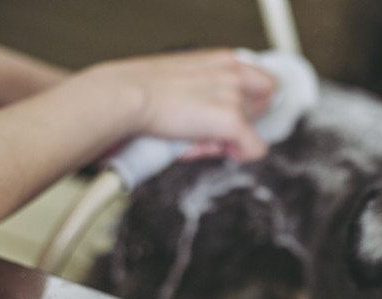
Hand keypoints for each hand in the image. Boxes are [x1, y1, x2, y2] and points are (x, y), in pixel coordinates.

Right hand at [0, 47, 277, 218]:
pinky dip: (234, 156)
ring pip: (253, 130)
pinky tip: (205, 149)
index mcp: (221, 60)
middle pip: (263, 107)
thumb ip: (199, 93)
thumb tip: (208, 122)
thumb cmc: (134, 94)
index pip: (262, 83)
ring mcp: (234, 96)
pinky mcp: (232, 120)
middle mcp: (233, 72)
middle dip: (240, 124)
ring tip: (192, 137)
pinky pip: (254, 149)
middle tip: (205, 131)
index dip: (248, 106)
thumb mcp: (175, 82)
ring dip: (226, 140)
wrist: (118, 97)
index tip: (227, 120)